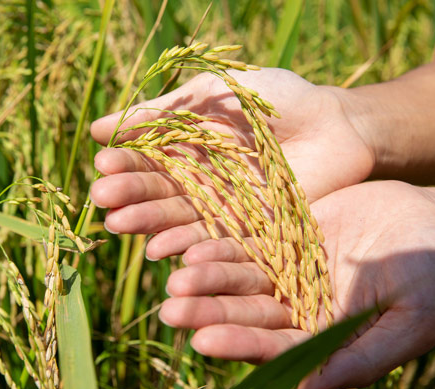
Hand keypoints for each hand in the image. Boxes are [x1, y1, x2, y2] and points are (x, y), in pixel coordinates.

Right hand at [90, 69, 374, 259]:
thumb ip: (162, 113)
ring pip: (178, 218)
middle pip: (158, 191)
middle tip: (101, 199)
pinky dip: (187, 245)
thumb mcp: (213, 94)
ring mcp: (221, 207)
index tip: (100, 165)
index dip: (124, 163)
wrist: (337, 123)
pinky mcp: (248, 230)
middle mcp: (198, 181)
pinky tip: (161, 249)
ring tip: (119, 225)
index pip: (147, 158)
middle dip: (129, 195)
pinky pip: (214, 240)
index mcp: (187, 146)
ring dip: (148, 223)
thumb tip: (97, 128)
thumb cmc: (277, 99)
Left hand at [158, 181, 434, 388]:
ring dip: (207, 281)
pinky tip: (192, 248)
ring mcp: (284, 274)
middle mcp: (296, 311)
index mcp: (324, 339)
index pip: (277, 349)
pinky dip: (219, 246)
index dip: (242, 344)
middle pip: (247, 315)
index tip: (204, 342)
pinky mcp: (278, 239)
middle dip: (210, 315)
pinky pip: (244, 244)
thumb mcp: (407, 323)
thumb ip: (360, 358)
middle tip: (172, 312)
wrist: (426, 217)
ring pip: (239, 280)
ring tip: (176, 280)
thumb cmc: (430, 276)